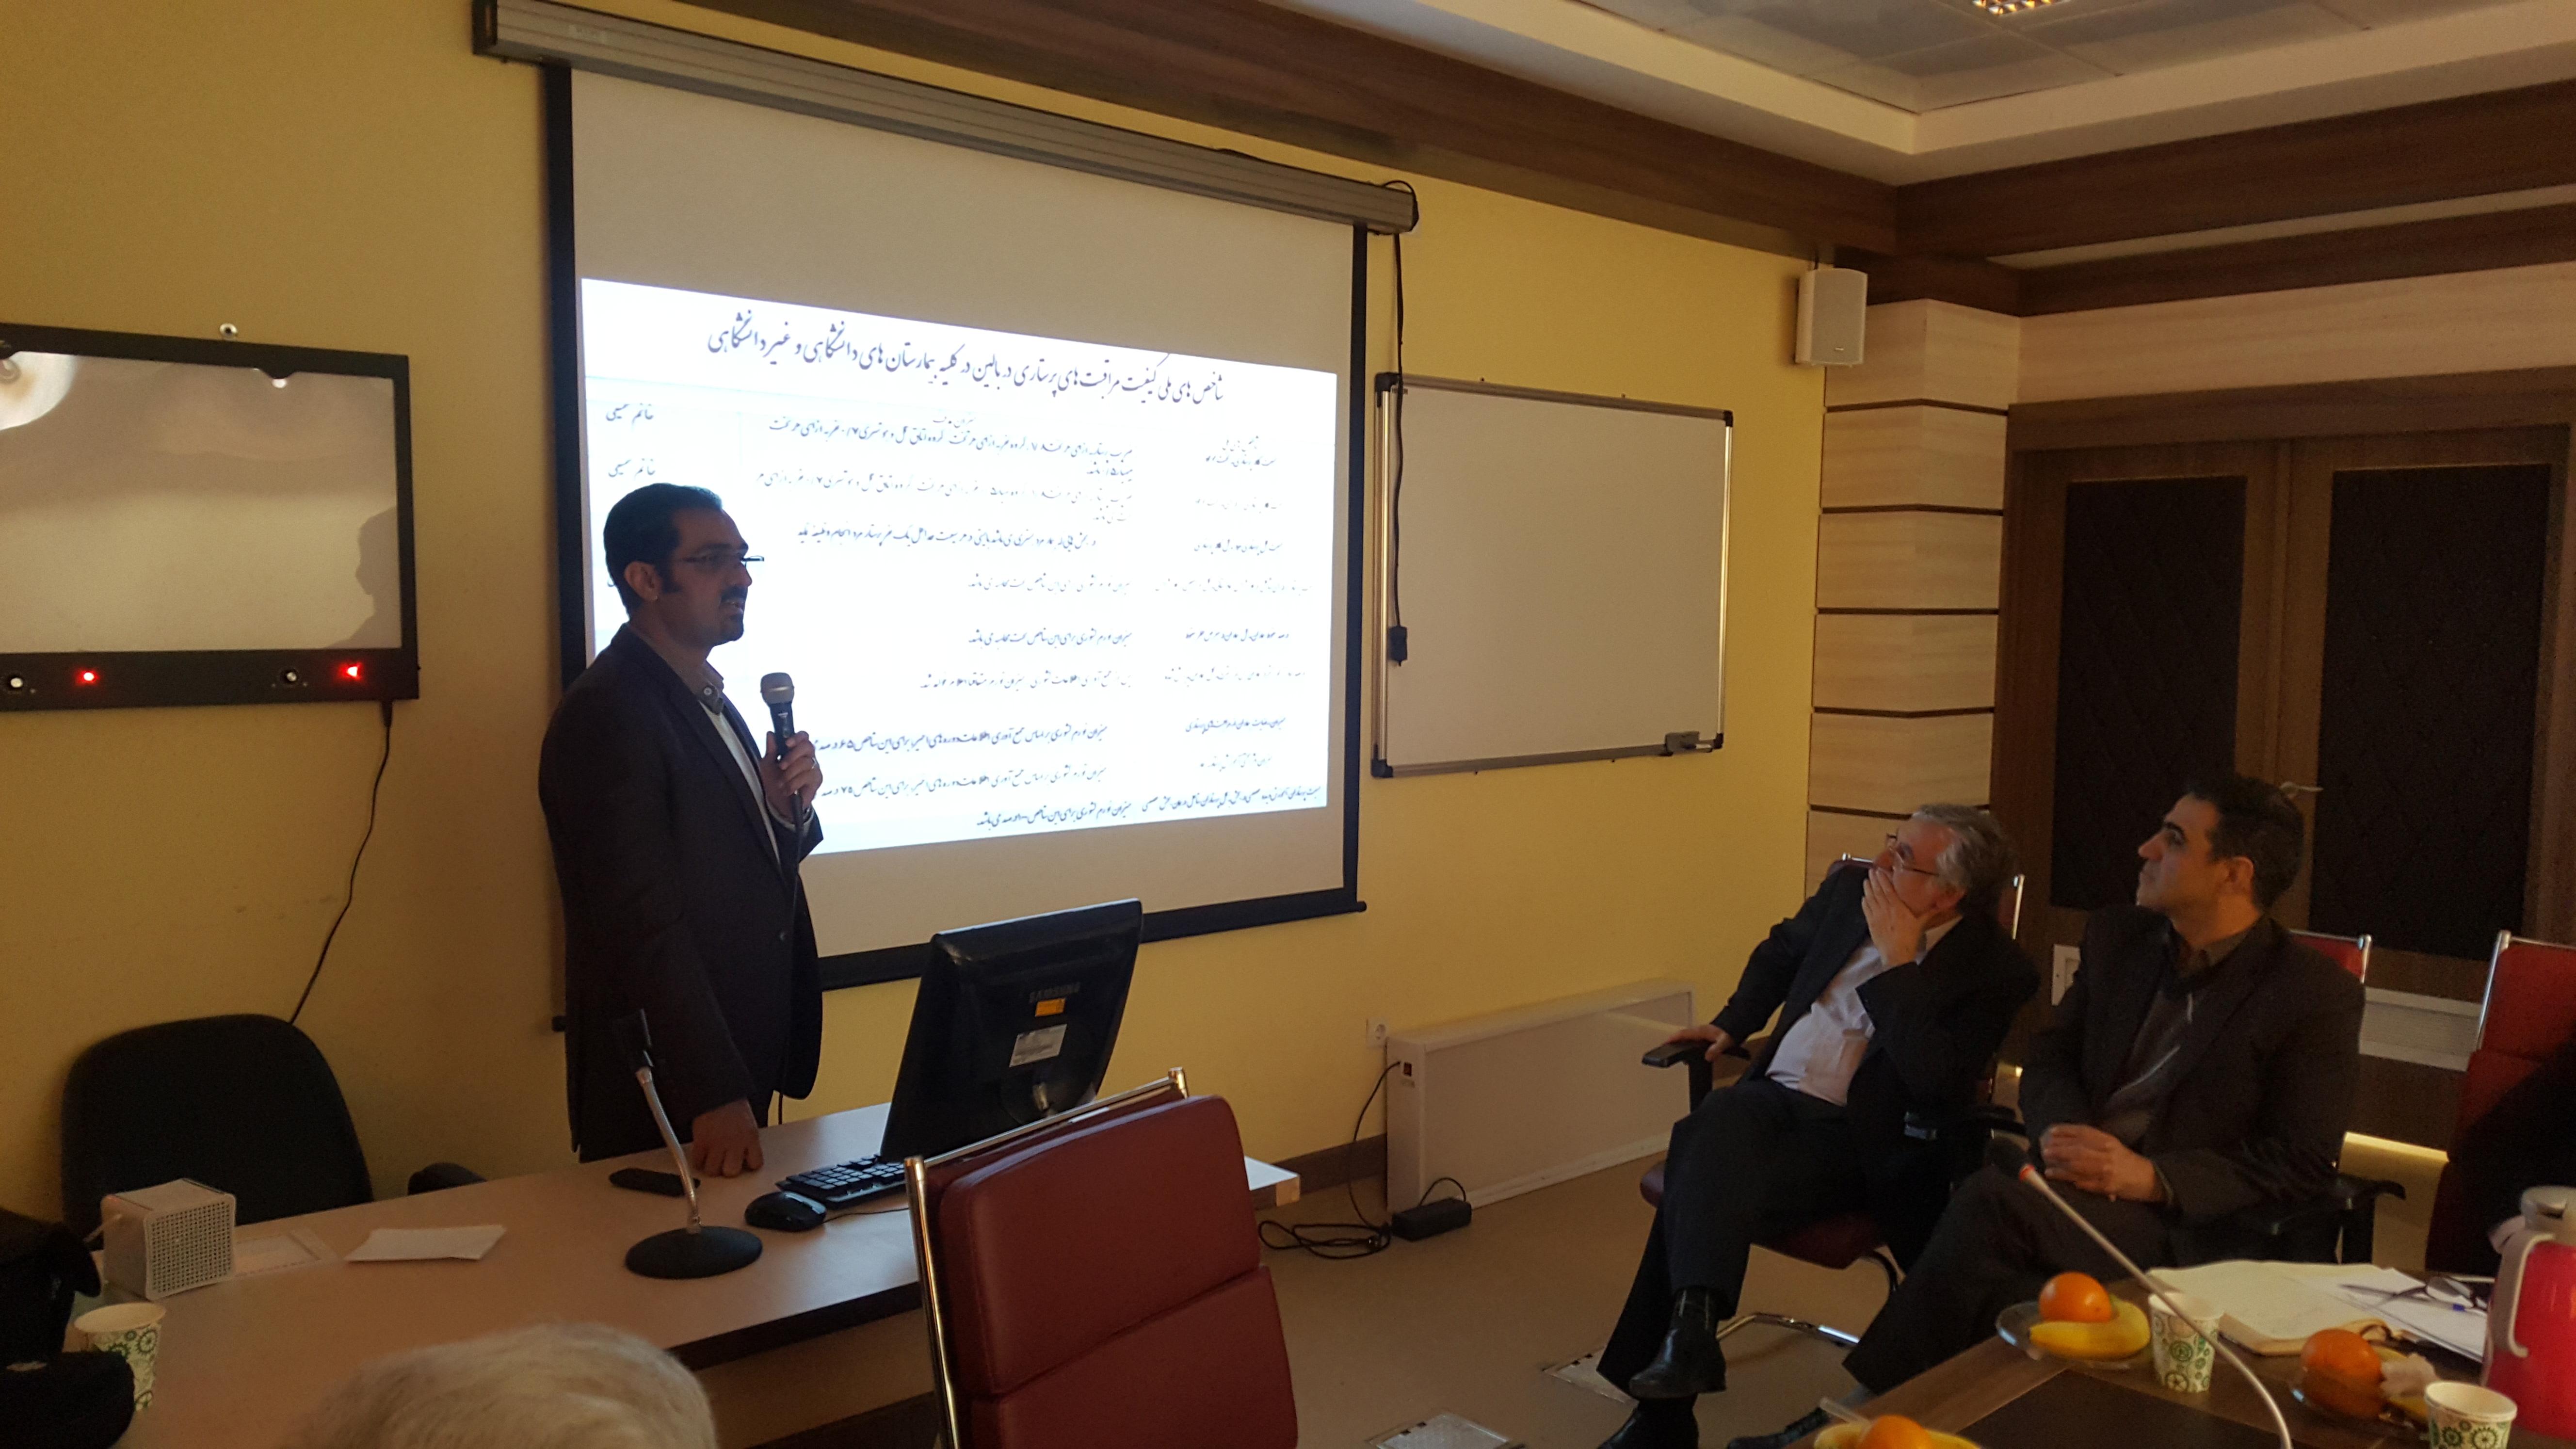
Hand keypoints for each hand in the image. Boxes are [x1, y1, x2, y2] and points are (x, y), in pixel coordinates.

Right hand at [689, 1099, 763, 1176]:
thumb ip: (748, 1140)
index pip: (755, 1164)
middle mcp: (735, 1143)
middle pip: (731, 1172)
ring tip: (713, 1161)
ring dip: (712, 1167)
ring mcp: (716, 1144)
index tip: (745, 1163)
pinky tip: (702, 1156)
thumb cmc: (733, 1103)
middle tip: (726, 1163)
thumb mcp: (749, 1122)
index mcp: (750, 1137)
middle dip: (728, 1170)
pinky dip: (699, 1161)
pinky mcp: (700, 1142)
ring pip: (713, 1171)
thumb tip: (747, 1155)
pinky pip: (698, 1162)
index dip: (749, 1165)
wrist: (716, 1091)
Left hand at [760, 730, 820, 823]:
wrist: (779, 804)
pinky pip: (808, 776)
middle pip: (808, 746)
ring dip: (790, 774)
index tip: (787, 743)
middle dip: (792, 755)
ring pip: (806, 762)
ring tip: (782, 783)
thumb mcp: (768, 765)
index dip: (797, 737)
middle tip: (781, 766)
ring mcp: (814, 768)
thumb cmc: (774, 782)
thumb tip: (770, 733)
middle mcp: (808, 757)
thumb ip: (771, 750)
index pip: (803, 737)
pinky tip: (788, 790)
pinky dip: (794, 783)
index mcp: (797, 751)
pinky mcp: (817, 780)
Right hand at [1661, 1022, 1735, 1063]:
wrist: (1735, 1026)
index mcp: (1700, 1031)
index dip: (1673, 1038)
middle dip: (1673, 1040)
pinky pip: (1690, 1037)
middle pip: (1682, 1035)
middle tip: (1664, 1047)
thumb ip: (1716, 1049)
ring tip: (1673, 1049)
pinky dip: (1685, 1042)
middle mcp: (1698, 1030)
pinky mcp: (1702, 1034)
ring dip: (1679, 1041)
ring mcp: (1700, 1032)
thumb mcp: (1724, 1042)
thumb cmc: (1729, 1033)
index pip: (1683, 1034)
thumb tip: (1707, 1057)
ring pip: (1686, 1036)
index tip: (1665, 1043)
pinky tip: (1687, 1049)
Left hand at [1861, 868, 1930, 965]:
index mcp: (1898, 908)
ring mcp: (1877, 916)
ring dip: (1867, 889)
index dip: (1883, 880)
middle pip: (1878, 892)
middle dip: (1874, 880)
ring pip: (1870, 899)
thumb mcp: (1920, 924)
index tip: (1879, 871)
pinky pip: (1866, 910)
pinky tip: (1863, 897)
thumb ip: (1929, 912)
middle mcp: (1885, 910)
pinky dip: (1864, 902)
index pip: (1888, 890)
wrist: (1896, 954)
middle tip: (1871, 871)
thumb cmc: (1909, 939)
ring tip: (1865, 880)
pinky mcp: (1871, 924)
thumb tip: (1939, 905)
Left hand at [2040, 1124, 2161, 1201]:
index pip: (2084, 1132)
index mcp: (2108, 1141)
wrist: (2149, 1178)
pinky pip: (2085, 1182)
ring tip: (2048, 1168)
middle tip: (2045, 1150)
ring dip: (2061, 1167)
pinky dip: (2071, 1180)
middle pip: (2079, 1149)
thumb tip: (2064, 1140)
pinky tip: (2060, 1179)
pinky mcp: (2107, 1185)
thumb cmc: (2126, 1161)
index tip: (2051, 1131)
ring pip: (2079, 1166)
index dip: (2066, 1131)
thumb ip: (2092, 1141)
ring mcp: (2107, 1170)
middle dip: (2059, 1150)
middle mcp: (2107, 1153)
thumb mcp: (2112, 1145)